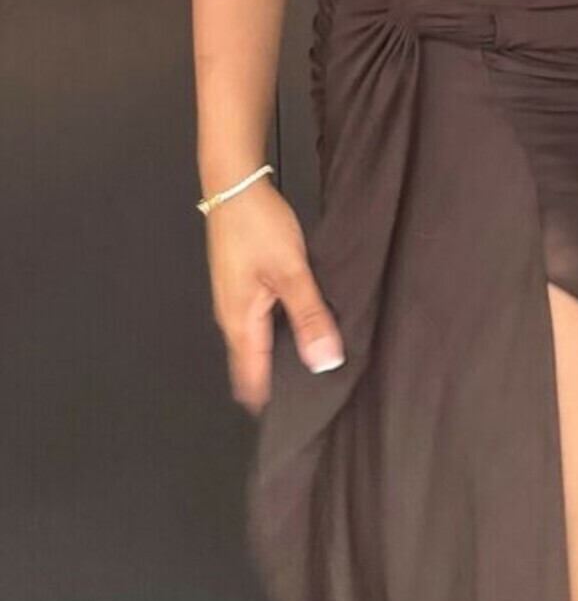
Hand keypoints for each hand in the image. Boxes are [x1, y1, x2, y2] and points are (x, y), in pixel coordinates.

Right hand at [203, 179, 345, 414]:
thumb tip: (324, 362)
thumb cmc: (257, 224)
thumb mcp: (291, 271)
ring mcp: (235, 301)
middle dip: (280, 381)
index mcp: (240, 323)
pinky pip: (260, 322)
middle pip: (254, 366)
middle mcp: (231, 319)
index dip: (273, 401)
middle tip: (316, 391)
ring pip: (258, 343)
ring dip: (282, 354)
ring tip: (316, 361)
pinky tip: (302, 323)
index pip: (252, 380)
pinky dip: (280, 330)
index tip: (301, 415)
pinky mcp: (241, 285)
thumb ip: (309, 316)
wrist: (234, 184)